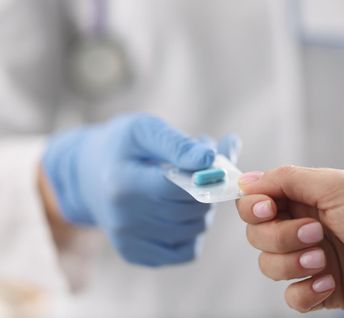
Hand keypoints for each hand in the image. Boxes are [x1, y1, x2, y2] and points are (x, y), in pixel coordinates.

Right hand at [42, 113, 240, 265]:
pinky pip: (187, 252)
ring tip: (191, 186)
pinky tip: (183, 211)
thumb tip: (210, 157)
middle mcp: (124, 219)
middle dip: (208, 187)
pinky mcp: (136, 255)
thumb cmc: (121, 147)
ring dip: (204, 207)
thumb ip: (177, 143)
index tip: (214, 158)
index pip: (179, 188)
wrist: (87, 177)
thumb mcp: (143, 130)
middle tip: (205, 168)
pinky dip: (195, 231)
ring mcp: (129, 241)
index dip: (205, 174)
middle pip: (190, 210)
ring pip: (195, 229)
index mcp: (124, 185)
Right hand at [236, 166, 343, 315]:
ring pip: (269, 266)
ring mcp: (311, 258)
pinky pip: (291, 295)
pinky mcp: (322, 288)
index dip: (254, 206)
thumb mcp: (337, 186)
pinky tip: (330, 283)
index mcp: (307, 197)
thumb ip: (287, 180)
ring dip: (292, 264)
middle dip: (280, 237)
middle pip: (257, 234)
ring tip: (325, 260)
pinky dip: (306, 291)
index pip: (258, 199)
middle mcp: (304, 225)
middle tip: (316, 233)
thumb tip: (246, 179)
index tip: (268, 210)